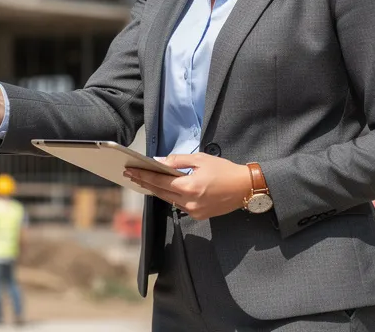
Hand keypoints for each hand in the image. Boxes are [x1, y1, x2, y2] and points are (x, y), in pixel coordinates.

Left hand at [123, 153, 252, 219]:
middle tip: (131, 175)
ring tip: (144, 181)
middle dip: (144, 183)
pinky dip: (171, 196)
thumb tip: (159, 162)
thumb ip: (178, 161)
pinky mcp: (199, 215)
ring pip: (168, 200)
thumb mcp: (201, 159)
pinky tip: (165, 189)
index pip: (159, 181)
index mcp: (189, 186)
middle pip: (160, 192)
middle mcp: (189, 202)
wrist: (245, 187)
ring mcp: (194, 211)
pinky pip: (179, 205)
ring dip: (156, 190)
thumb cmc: (224, 170)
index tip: (130, 170)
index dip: (142, 175)